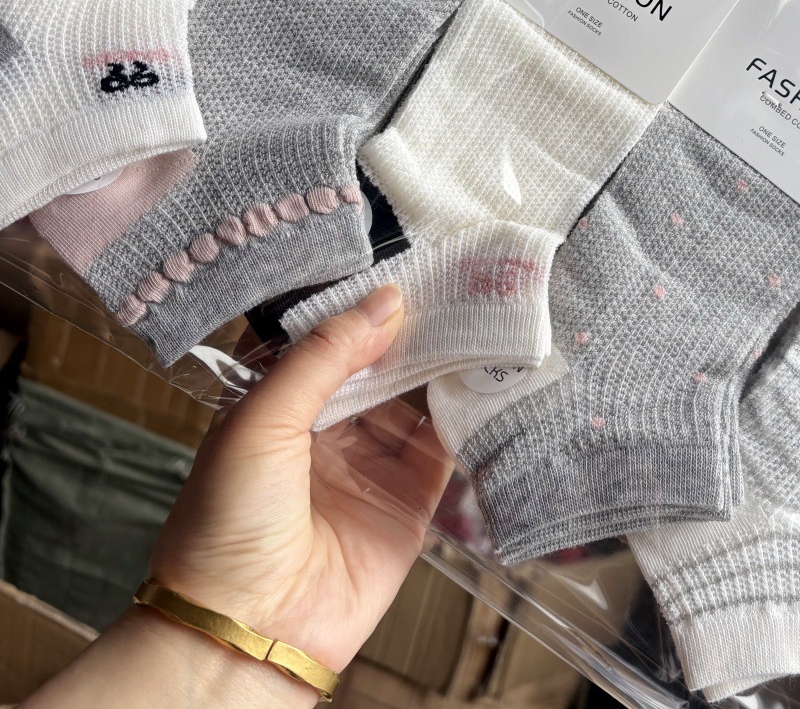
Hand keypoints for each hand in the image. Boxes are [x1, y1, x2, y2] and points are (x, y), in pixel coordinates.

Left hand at [148, 284, 452, 672]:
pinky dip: (464, 407)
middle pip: (374, 358)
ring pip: (413, 392)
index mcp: (276, 399)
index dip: (351, 299)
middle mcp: (325, 424)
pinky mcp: (409, 494)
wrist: (252, 630)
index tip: (390, 260)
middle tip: (447, 277)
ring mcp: (370, 458)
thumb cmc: (227, 522)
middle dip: (405, 323)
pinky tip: (482, 370)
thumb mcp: (259, 420)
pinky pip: (444, 441)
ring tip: (472, 311)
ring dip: (440, 357)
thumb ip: (322, 357)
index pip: (320, 333)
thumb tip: (384, 301)